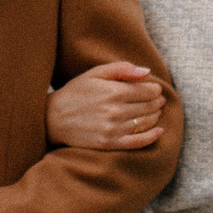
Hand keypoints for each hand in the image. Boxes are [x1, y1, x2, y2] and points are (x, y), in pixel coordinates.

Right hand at [46, 61, 164, 149]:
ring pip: (145, 122)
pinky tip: (159, 131)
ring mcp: (113, 129)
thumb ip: (121, 69)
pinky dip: (152, 137)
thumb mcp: (94, 73)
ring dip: (155, 116)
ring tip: (156, 112)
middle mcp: (116, 111)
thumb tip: (147, 72)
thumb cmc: (74, 93)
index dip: (155, 90)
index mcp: (114, 91)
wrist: (52, 119)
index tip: (156, 89)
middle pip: (148, 106)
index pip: (147, 91)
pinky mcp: (109, 144)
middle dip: (156, 102)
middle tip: (159, 100)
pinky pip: (138, 141)